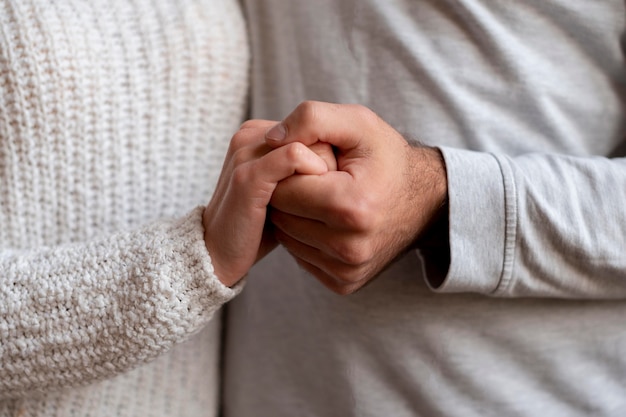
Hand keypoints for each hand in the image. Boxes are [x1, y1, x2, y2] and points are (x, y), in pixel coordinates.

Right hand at [203, 119, 333, 286]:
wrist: (220, 256)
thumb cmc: (260, 226)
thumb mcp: (288, 191)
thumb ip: (306, 170)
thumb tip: (344, 162)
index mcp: (258, 134)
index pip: (311, 128)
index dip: (328, 156)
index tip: (327, 188)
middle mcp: (249, 136)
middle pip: (312, 132)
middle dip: (327, 164)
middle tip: (323, 199)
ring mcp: (245, 153)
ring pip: (307, 142)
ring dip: (323, 174)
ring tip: (319, 204)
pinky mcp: (247, 176)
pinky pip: (293, 157)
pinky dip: (312, 174)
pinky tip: (317, 202)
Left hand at [266, 101, 447, 293]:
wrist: (424, 200)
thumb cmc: (386, 157)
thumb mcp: (357, 122)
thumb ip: (311, 118)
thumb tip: (270, 139)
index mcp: (352, 207)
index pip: (282, 190)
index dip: (289, 169)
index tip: (310, 161)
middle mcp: (350, 248)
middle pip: (281, 216)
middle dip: (290, 193)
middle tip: (315, 179)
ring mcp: (347, 270)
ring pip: (287, 238)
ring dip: (295, 216)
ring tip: (322, 198)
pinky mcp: (344, 283)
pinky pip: (301, 256)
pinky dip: (306, 237)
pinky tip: (327, 221)